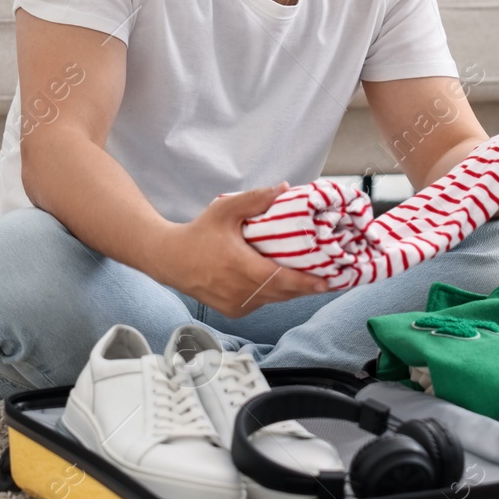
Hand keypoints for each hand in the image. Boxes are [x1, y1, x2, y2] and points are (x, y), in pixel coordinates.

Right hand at [152, 182, 333, 317]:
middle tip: (329, 278)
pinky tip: (285, 284)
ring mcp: (235, 304)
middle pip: (282, 293)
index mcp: (239, 266)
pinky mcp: (232, 310)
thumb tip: (284, 188)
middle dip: (306, 287)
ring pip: (273, 300)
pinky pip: (261, 303)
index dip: (305, 283)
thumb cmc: (199, 232)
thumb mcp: (225, 210)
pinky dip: (273, 295)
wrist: (169, 259)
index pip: (279, 279)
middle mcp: (238, 290)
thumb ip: (254, 199)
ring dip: (291, 291)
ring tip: (314, 281)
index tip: (326, 282)